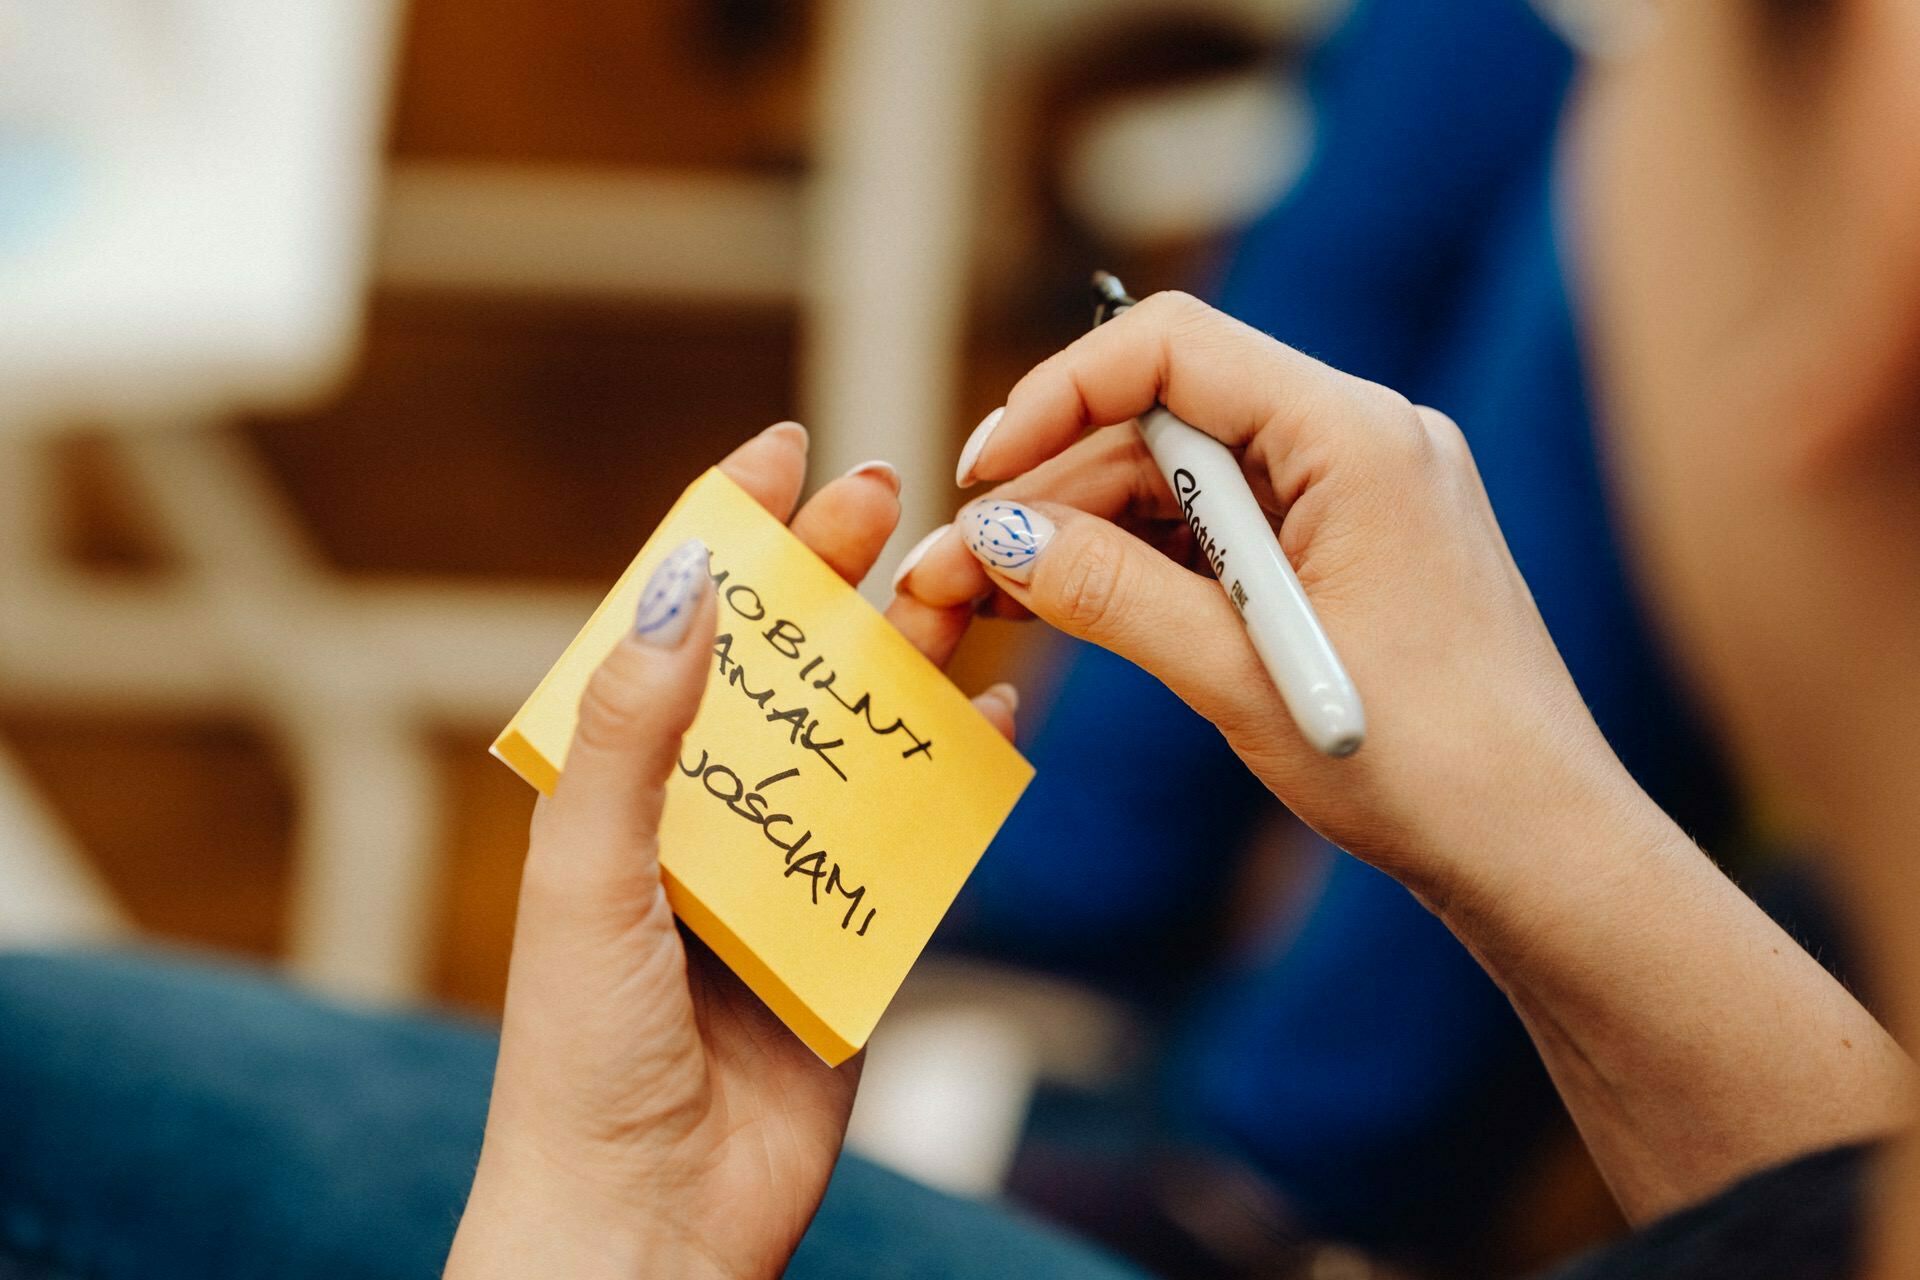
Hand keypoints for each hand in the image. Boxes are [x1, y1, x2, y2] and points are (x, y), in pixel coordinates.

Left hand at [448, 424, 1016, 1279]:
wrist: (646, 1226)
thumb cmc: (582, 1057)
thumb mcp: (587, 875)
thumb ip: (636, 733)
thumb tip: (686, 582)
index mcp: (622, 787)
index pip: (681, 627)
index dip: (730, 529)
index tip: (783, 449)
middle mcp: (703, 816)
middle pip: (783, 662)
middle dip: (835, 569)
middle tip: (892, 491)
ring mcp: (783, 874)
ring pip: (860, 736)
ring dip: (911, 657)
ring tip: (962, 578)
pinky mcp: (854, 938)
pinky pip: (916, 838)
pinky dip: (955, 775)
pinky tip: (996, 717)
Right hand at [889, 291, 1622, 907]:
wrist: (1540, 849)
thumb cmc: (1421, 767)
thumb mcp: (1238, 675)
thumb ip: (1109, 593)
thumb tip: (993, 536)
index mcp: (1356, 435)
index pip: (1174, 349)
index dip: (1058, 395)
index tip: (981, 473)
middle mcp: (1363, 437)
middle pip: (1168, 421)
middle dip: (1056, 489)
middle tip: (958, 564)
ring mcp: (1362, 491)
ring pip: (1187, 479)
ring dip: (1089, 532)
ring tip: (994, 597)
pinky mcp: (1352, 546)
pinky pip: (1227, 527)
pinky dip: (1148, 563)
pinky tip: (1071, 602)